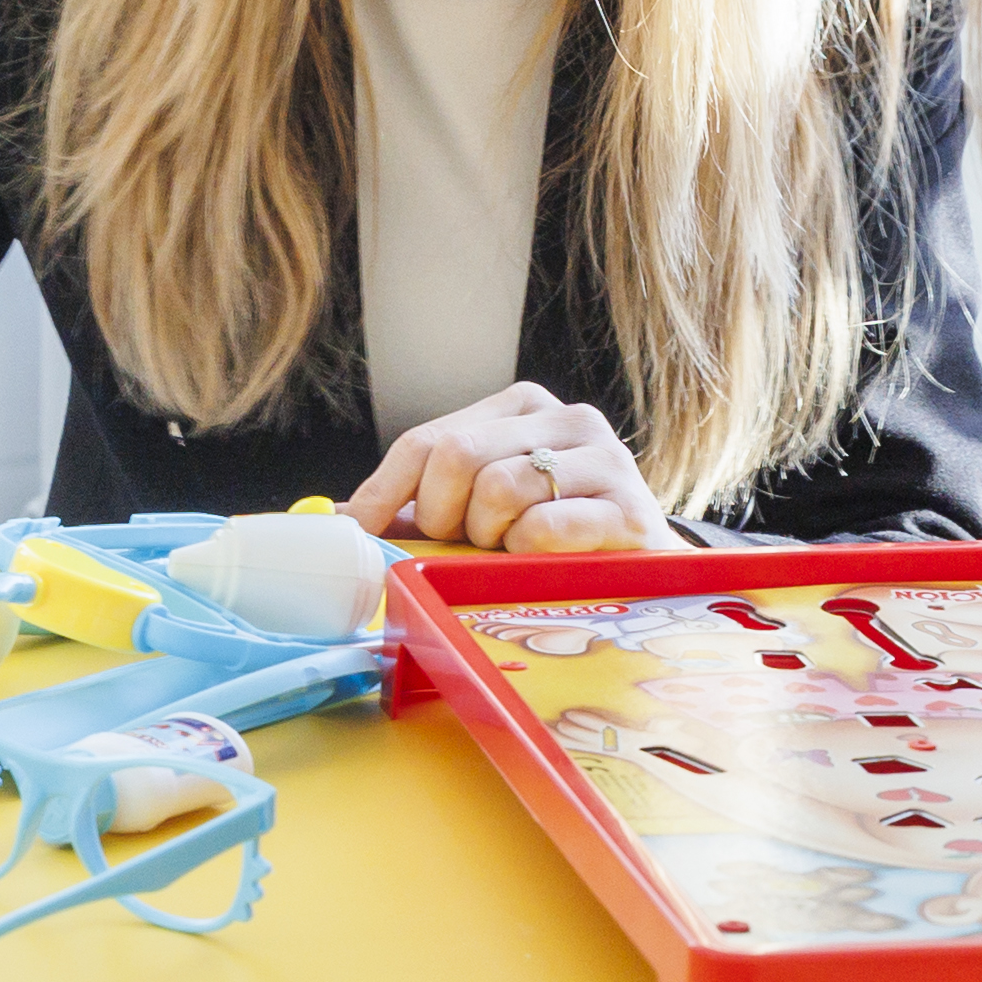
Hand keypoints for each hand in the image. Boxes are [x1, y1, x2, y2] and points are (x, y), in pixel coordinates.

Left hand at [345, 382, 674, 553]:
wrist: (648, 573)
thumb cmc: (552, 543)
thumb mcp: (481, 513)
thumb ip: (413, 510)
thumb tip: (332, 518)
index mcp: (519, 408)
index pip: (425, 440)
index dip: (383, 494)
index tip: (361, 534)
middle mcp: (565, 418)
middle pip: (455, 456)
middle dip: (441, 516)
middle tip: (462, 545)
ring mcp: (603, 458)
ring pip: (498, 488)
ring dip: (489, 539)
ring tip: (512, 551)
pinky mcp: (629, 508)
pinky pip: (543, 527)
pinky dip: (527, 552)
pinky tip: (545, 560)